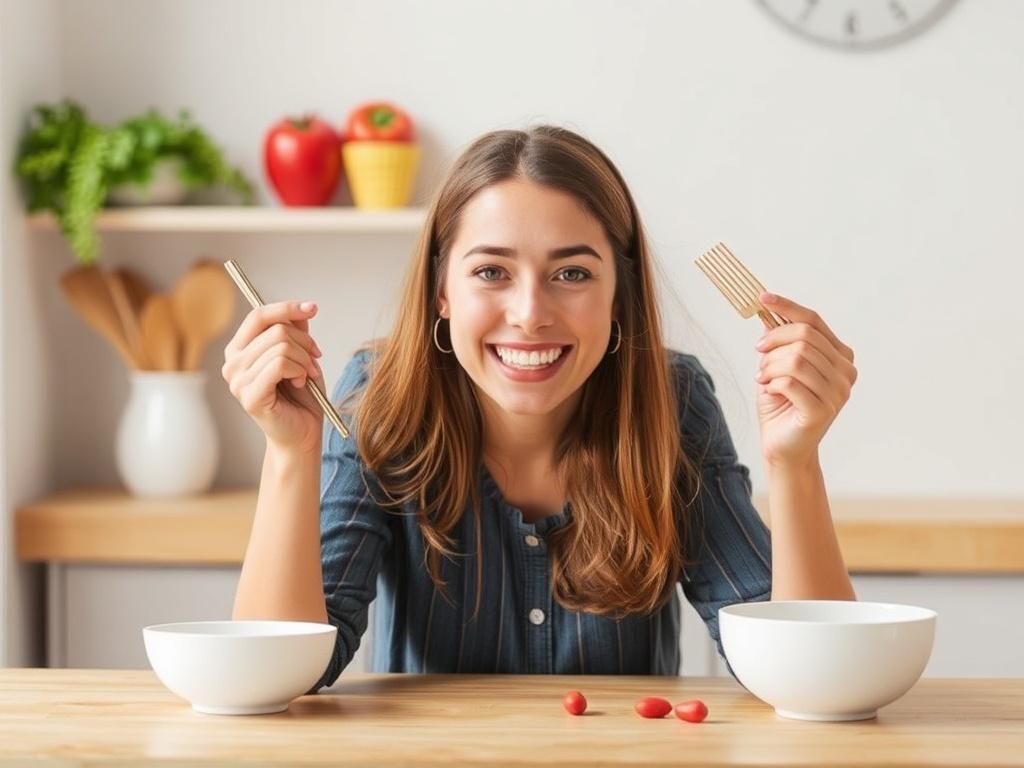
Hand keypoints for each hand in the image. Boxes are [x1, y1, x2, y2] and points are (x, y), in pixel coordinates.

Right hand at [222, 300, 326, 453]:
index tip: (313, 308)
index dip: (287, 308)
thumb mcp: (300, 354)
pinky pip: (281, 365)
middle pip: (276, 329)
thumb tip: (300, 310)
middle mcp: (232, 363)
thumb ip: (295, 331)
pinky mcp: (250, 396)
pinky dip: (299, 370)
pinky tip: (300, 382)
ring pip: (281, 347)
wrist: (302, 433)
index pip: (258, 315)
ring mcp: (238, 381)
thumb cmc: (300, 395)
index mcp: (239, 350)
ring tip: (307, 374)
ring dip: (304, 359)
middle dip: (305, 342)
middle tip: (314, 359)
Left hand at [753, 292, 856, 468]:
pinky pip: (790, 382)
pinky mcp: (823, 410)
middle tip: (758, 356)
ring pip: (796, 359)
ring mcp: (838, 392)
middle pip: (804, 337)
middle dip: (773, 343)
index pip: (813, 321)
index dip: (787, 307)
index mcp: (840, 356)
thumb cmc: (781, 405)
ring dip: (770, 367)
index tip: (762, 298)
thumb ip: (779, 341)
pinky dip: (772, 383)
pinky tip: (769, 391)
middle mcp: (846, 372)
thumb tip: (768, 311)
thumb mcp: (777, 366)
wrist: (782, 446)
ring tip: (763, 379)